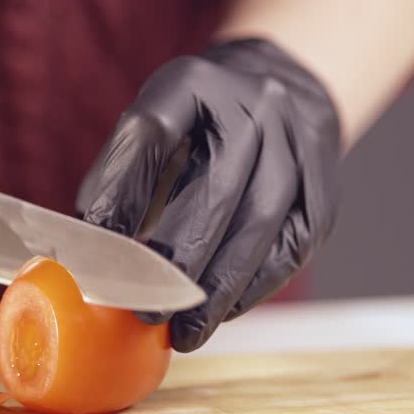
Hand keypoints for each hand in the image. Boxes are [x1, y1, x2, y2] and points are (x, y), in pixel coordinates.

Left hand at [77, 38, 344, 351]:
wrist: (283, 85)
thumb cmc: (199, 121)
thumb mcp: (156, 122)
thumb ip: (124, 176)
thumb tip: (89, 251)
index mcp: (193, 82)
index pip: (151, 131)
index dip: (121, 188)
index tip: (95, 242)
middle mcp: (254, 104)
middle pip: (218, 186)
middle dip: (177, 258)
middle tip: (145, 310)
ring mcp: (297, 142)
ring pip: (263, 223)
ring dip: (222, 287)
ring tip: (187, 331)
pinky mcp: (324, 184)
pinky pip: (293, 245)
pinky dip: (257, 286)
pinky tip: (227, 313)